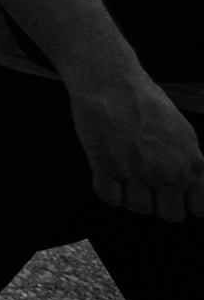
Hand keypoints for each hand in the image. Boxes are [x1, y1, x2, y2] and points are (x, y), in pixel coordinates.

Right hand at [68, 69, 203, 220]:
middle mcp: (165, 174)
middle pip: (170, 215)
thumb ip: (189, 162)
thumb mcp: (183, 131)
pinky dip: (109, 191)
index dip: (188, 203)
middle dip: (160, 202)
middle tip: (151, 184)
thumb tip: (190, 184)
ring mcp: (135, 174)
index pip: (200, 208)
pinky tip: (111, 174)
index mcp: (190, 164)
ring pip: (139, 209)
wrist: (111, 83)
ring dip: (132, 195)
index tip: (179, 196)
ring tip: (128, 174)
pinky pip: (110, 199)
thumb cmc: (145, 99)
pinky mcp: (105, 169)